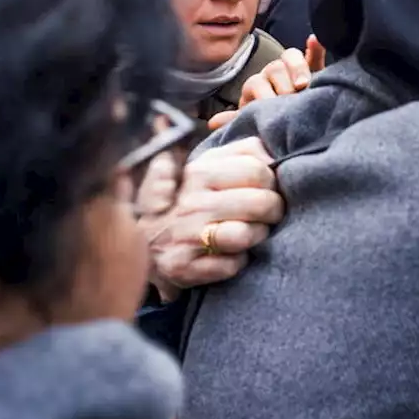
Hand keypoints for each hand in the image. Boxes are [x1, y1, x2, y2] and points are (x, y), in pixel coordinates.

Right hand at [136, 138, 284, 301]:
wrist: (145, 240)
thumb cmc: (188, 198)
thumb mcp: (206, 164)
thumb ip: (241, 151)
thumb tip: (269, 153)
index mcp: (199, 172)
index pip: (256, 170)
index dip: (272, 180)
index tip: (268, 187)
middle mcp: (191, 203)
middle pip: (260, 203)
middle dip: (274, 210)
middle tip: (268, 213)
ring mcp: (186, 236)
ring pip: (245, 235)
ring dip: (257, 235)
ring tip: (251, 232)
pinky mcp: (184, 267)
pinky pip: (231, 265)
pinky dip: (238, 262)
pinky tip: (231, 254)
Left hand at [208, 36, 325, 129]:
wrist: (290, 127)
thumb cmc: (270, 126)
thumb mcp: (253, 124)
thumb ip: (237, 121)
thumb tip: (212, 122)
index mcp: (258, 87)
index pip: (257, 81)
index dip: (264, 91)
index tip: (272, 103)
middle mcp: (274, 76)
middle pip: (275, 68)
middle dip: (282, 83)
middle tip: (291, 98)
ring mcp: (294, 73)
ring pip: (292, 59)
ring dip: (297, 69)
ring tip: (304, 84)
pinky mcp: (315, 73)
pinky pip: (314, 57)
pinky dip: (315, 49)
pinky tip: (315, 40)